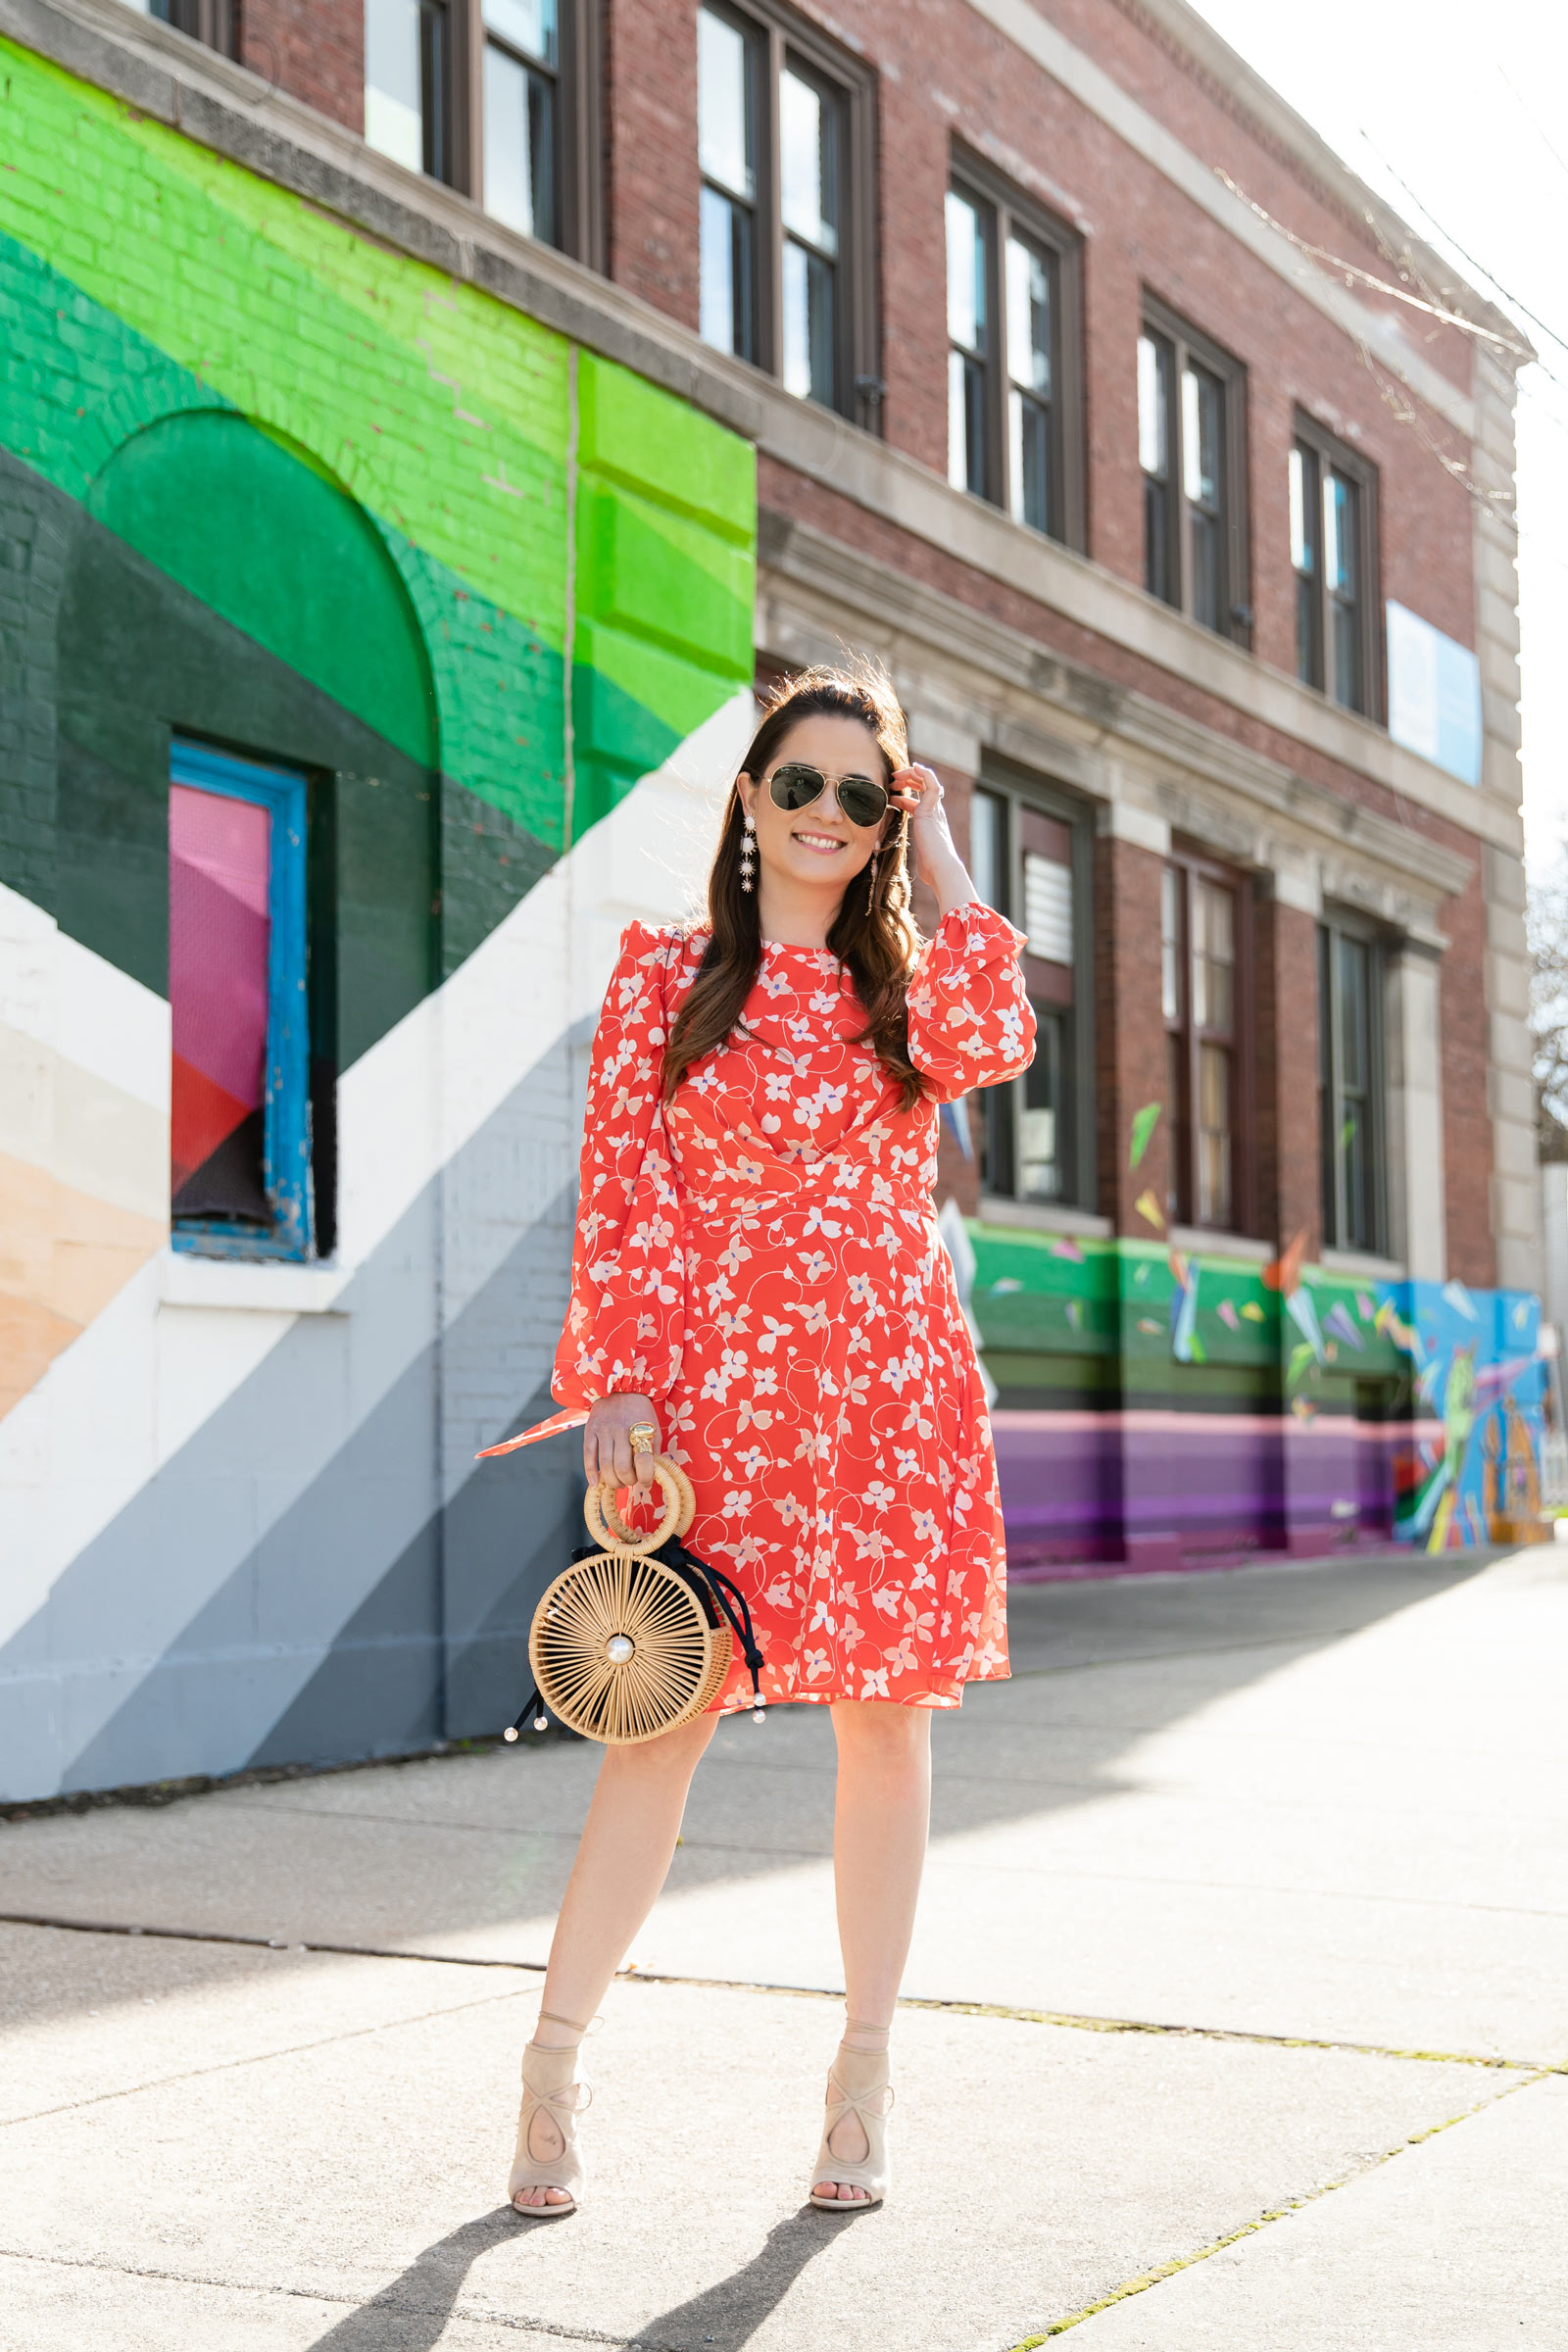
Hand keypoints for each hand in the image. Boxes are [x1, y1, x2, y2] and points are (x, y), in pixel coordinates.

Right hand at [584, 1394, 659, 1492]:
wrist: (620, 1386)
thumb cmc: (640, 1412)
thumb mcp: (654, 1427)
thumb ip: (653, 1449)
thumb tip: (651, 1475)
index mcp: (642, 1429)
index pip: (643, 1460)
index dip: (645, 1477)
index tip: (646, 1482)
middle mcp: (622, 1429)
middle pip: (622, 1467)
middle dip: (627, 1481)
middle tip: (630, 1481)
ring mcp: (604, 1430)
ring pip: (605, 1465)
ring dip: (612, 1481)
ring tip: (618, 1482)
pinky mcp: (590, 1429)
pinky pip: (588, 1455)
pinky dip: (591, 1473)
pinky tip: (595, 1483)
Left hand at [888, 764, 975, 913]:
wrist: (941, 869)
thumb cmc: (932, 869)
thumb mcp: (922, 859)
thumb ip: (921, 858)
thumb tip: (921, 873)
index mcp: (932, 823)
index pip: (920, 803)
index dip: (906, 795)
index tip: (893, 794)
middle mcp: (935, 813)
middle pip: (924, 788)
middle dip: (909, 781)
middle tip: (892, 780)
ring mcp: (935, 810)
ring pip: (927, 782)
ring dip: (911, 775)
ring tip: (896, 775)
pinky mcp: (932, 808)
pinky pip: (932, 783)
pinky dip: (924, 773)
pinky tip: (914, 767)